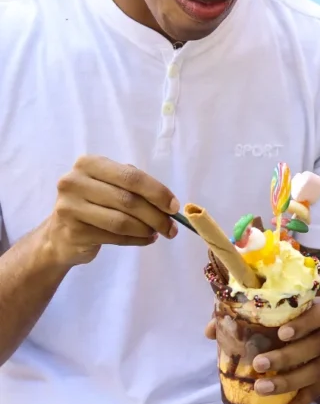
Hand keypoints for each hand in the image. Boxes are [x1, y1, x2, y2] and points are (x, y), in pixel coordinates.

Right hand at [42, 155, 178, 267]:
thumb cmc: (92, 204)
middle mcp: (75, 182)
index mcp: (89, 164)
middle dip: (156, 215)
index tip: (175, 207)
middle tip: (172, 228)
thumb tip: (170, 204)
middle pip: (128, 200)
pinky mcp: (73, 232)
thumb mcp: (109, 186)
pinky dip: (136, 240)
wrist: (59, 234)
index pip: (131, 176)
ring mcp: (70, 207)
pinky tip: (145, 239)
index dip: (157, 192)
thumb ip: (135, 187)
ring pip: (122, 221)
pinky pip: (114, 237)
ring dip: (147, 229)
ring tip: (158, 233)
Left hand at [248, 297, 319, 403]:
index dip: (302, 323)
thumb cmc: (294, 319)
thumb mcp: (279, 312)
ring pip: (316, 371)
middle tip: (259, 365)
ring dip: (289, 382)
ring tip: (262, 388)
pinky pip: (318, 392)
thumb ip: (246, 316)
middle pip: (316, 345)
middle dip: (286, 357)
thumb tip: (211, 330)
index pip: (319, 313)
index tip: (281, 334)